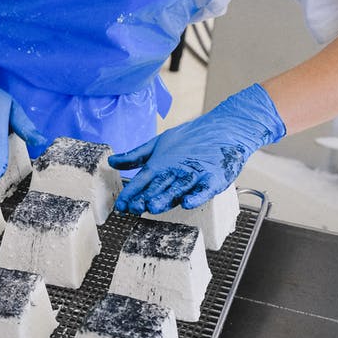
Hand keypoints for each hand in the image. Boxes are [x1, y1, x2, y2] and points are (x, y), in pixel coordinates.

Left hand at [110, 84, 285, 213]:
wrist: (226, 129)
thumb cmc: (191, 138)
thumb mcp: (159, 143)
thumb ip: (135, 156)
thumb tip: (111, 162)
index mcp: (161, 163)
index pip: (142, 180)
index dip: (131, 193)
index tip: (120, 206)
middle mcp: (175, 170)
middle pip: (158, 186)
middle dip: (145, 198)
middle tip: (133, 208)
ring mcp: (195, 174)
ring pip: (178, 188)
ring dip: (165, 197)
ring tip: (153, 206)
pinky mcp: (213, 179)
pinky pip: (204, 189)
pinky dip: (196, 195)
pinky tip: (187, 202)